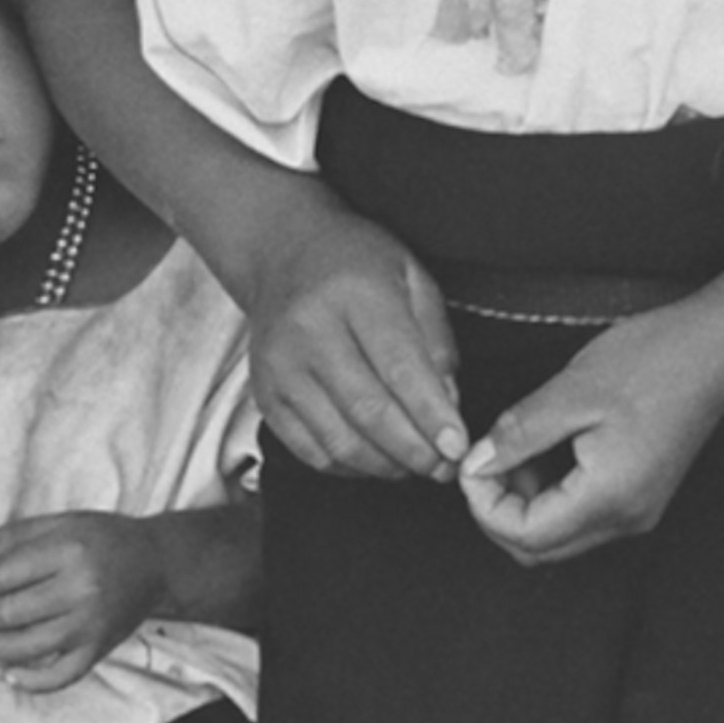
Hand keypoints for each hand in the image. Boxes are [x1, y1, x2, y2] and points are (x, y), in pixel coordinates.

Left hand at [0, 512, 158, 692]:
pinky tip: (12, 673)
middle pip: (7, 613)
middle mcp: (81, 589)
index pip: (1, 576)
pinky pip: (58, 677)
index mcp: (70, 551)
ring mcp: (90, 624)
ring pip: (23, 648)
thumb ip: (14, 534)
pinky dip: (29, 682)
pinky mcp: (98, 649)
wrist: (157, 563)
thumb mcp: (63, 522)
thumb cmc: (105, 540)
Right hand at [238, 200, 466, 480]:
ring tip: (416, 467)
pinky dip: (348, 467)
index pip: (400, 368)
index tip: (458, 446)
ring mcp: (280, 368)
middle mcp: (309, 333)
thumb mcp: (412, 278)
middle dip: (414, 450)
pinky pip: (309, 449)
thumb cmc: (357, 262)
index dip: (431, 415)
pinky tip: (376, 461)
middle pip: (368, 411)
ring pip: (338, 440)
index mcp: (354, 296)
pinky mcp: (265, 395)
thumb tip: (448, 405)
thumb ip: (436, 340)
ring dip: (384, 465)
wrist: (284, 253)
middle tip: (444, 468)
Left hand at [459, 303, 723, 567]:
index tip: (472, 463)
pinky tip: (547, 449)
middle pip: (538, 549)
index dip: (484, 505)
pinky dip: (551, 493)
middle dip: (498, 512)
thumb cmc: (655, 360)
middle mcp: (626, 516)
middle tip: (487, 461)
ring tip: (517, 448)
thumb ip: (518, 434)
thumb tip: (477, 464)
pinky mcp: (641, 494)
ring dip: (524, 503)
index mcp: (609, 496)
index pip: (524, 535)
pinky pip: (582, 515)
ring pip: (558, 535)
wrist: (719, 345)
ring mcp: (637, 509)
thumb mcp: (572, 390)